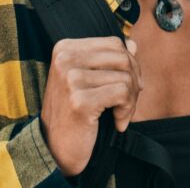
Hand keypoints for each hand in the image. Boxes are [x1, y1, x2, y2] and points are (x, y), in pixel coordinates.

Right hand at [40, 37, 142, 176]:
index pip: (114, 43)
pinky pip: (122, 94)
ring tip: (121, 114)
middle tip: (128, 103)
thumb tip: (133, 44)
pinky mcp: (80, 100)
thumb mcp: (89, 79)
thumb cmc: (74, 112)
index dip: (130, 64)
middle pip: (122, 58)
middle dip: (134, 81)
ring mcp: (71, 79)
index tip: (128, 86)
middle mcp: (65, 59)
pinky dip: (127, 111)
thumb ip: (110, 60)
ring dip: (131, 100)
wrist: (55, 147)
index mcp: (65, 48)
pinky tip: (119, 123)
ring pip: (125, 77)